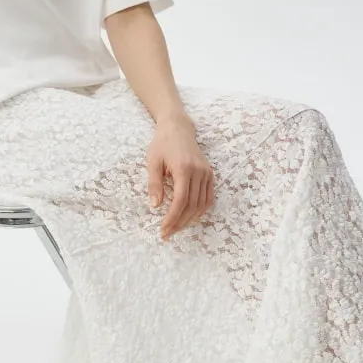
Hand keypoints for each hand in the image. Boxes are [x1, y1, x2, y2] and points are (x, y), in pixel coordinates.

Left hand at [146, 114, 214, 239]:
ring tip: (176, 228)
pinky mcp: (210, 174)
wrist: (178, 128)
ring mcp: (206, 173)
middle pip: (192, 206)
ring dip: (190, 220)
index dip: (172, 218)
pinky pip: (208, 198)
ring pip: (202, 204)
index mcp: (184, 169)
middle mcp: (199, 172)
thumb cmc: (162, 144)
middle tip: (167, 233)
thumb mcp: (153, 162)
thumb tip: (155, 206)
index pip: (180, 201)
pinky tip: (189, 217)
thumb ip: (154, 184)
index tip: (163, 230)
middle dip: (179, 223)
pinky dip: (200, 211)